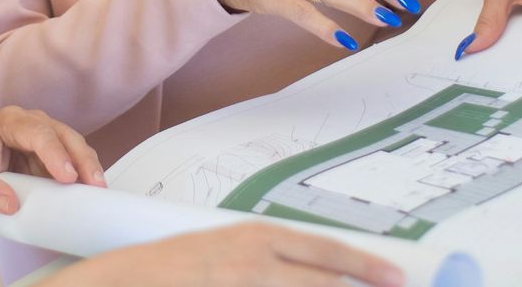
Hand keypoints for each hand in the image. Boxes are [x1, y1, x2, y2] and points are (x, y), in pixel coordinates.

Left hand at [0, 106, 103, 215]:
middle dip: (81, 159)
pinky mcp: (57, 146)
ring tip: (99, 188)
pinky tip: (93, 187)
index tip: (68, 177)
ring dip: (89, 164)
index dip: (55, 154)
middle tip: (95, 184)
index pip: (37, 133)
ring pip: (75, 142)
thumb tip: (10, 204)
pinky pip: (76, 155)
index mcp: (9, 121)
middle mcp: (33, 120)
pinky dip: (86, 170)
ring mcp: (48, 131)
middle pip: (63, 134)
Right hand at [65, 224, 403, 286]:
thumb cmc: (175, 268)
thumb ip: (267, 261)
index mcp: (256, 239)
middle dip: (362, 286)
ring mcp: (240, 285)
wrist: (123, 281)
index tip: (397, 275)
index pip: (324, 251)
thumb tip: (313, 271)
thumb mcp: (225, 253)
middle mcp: (254, 261)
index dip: (365, 266)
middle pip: (323, 279)